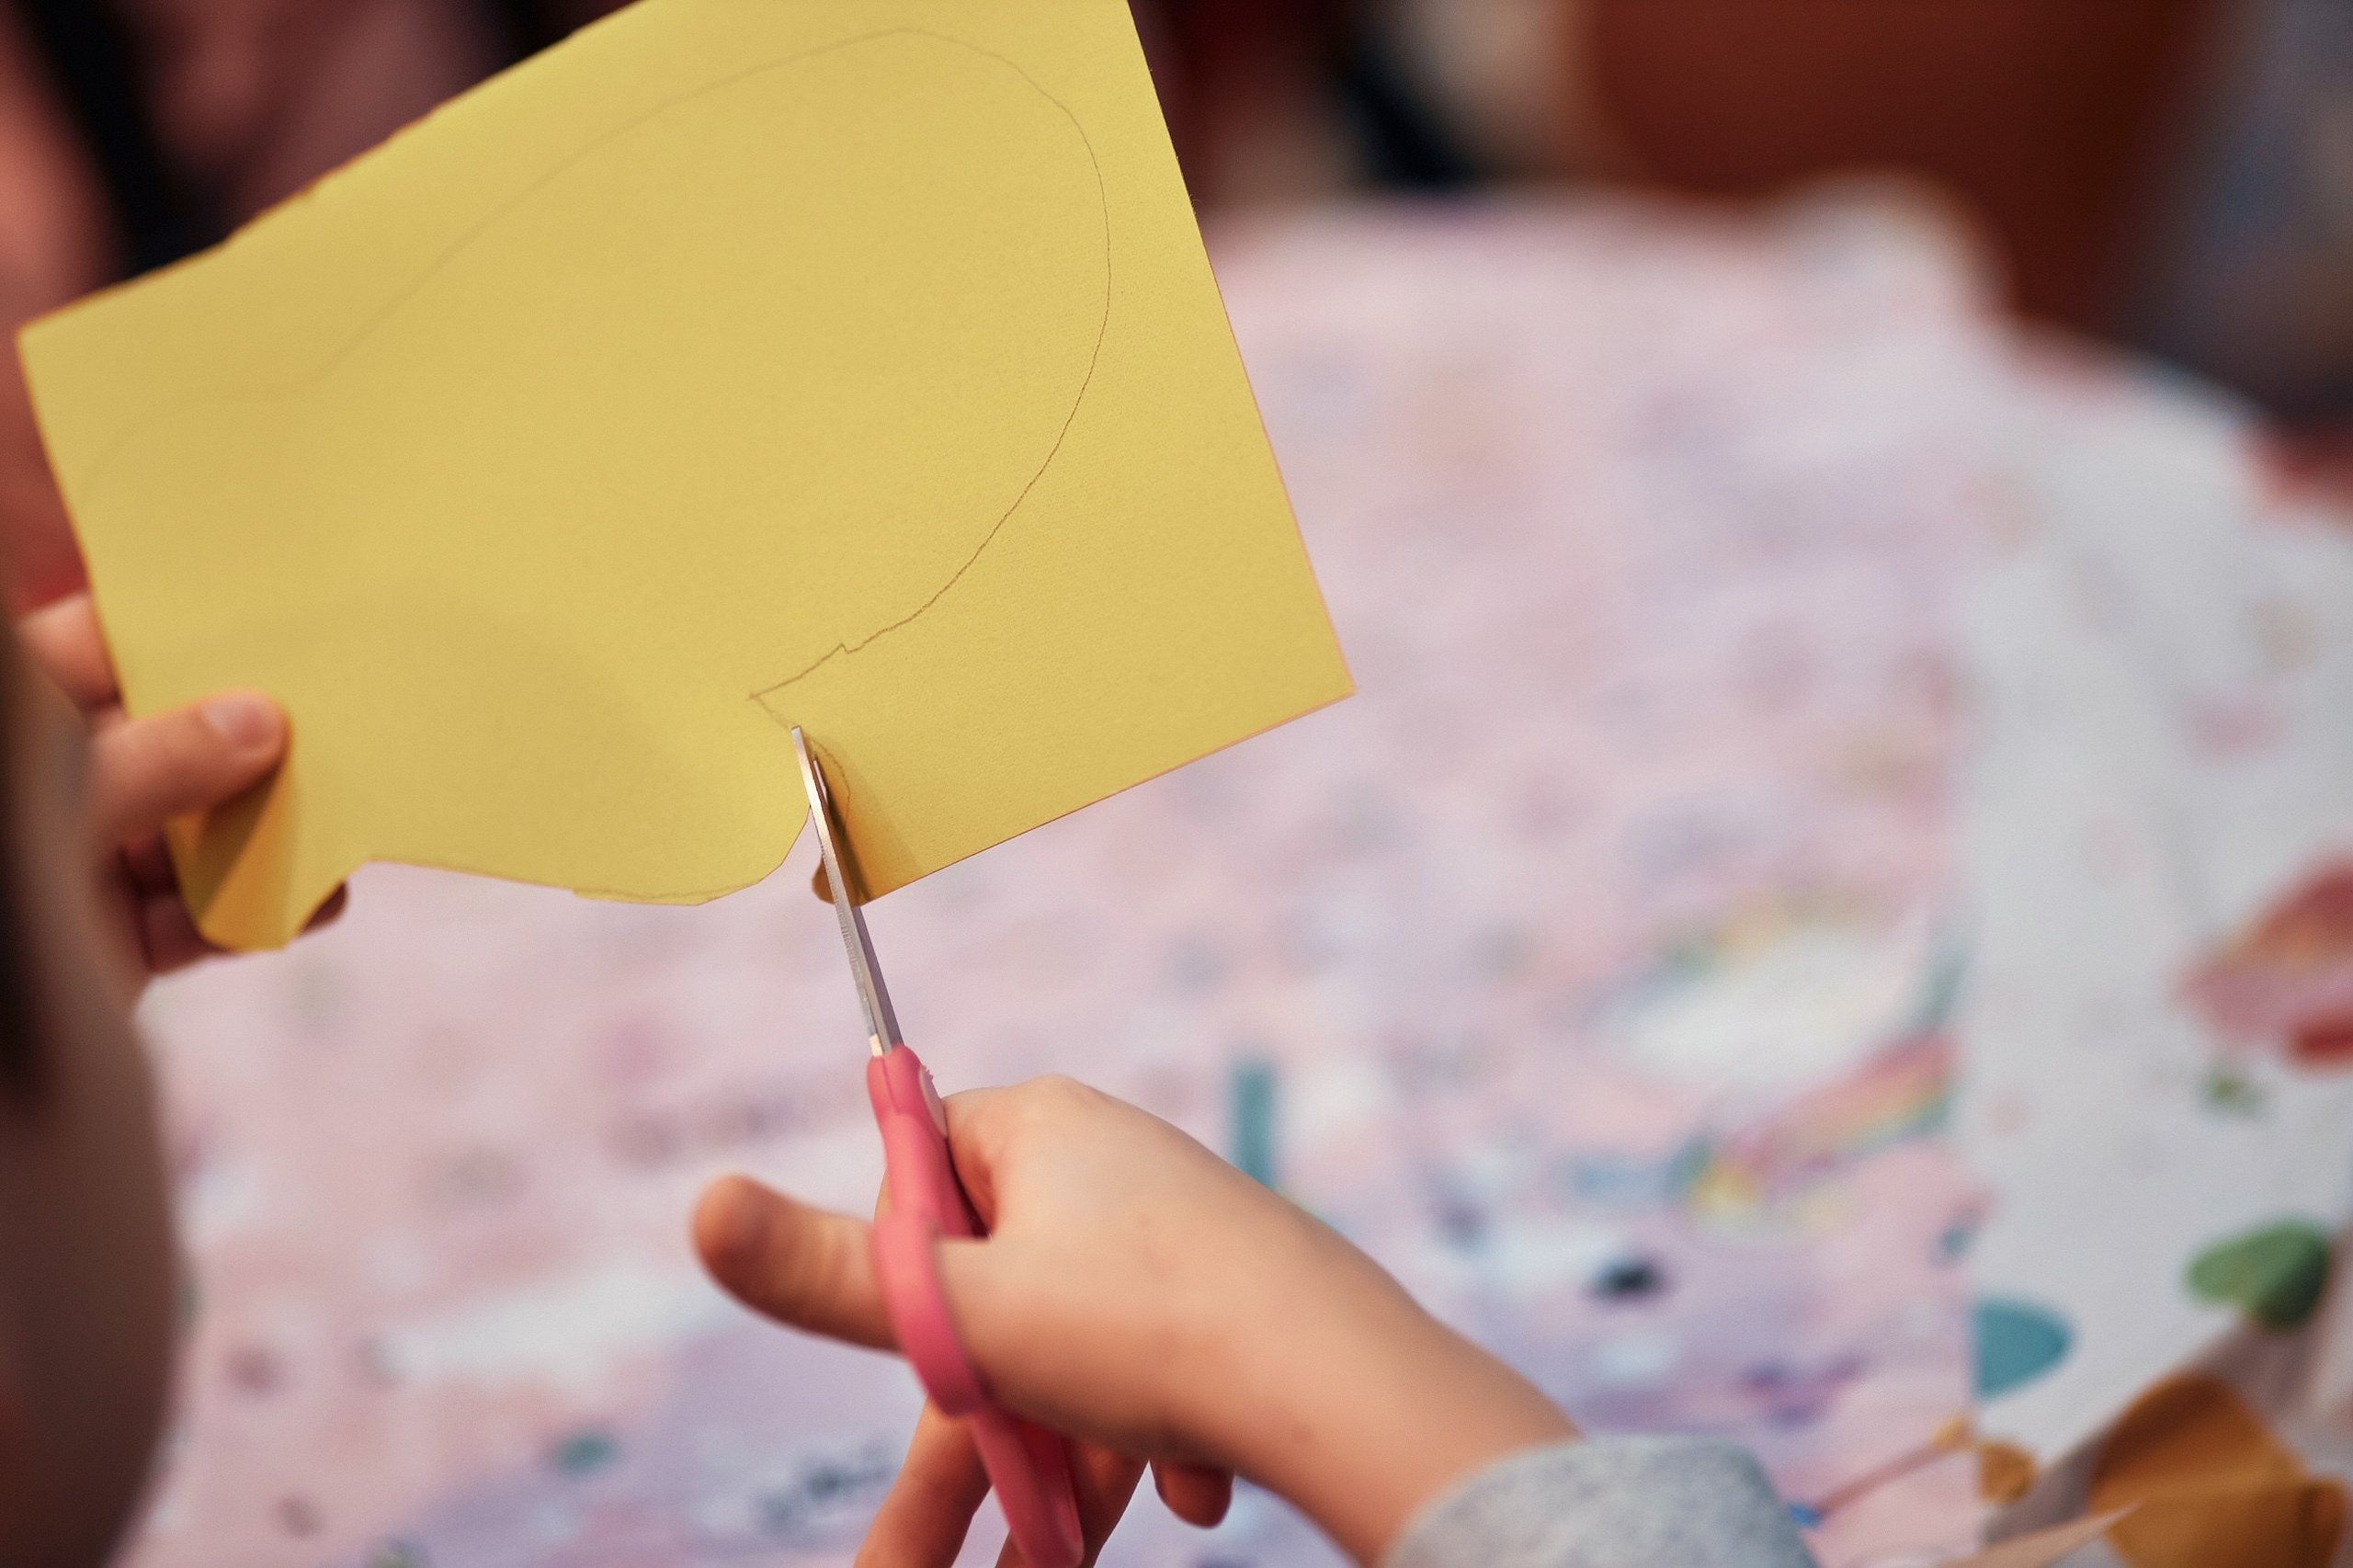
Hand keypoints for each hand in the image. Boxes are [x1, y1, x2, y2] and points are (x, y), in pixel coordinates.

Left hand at [15, 591, 343, 979]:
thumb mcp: (54, 797)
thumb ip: (153, 761)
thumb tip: (261, 724)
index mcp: (17, 729)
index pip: (94, 649)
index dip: (176, 636)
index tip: (272, 627)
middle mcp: (41, 790)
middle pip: (160, 742)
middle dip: (242, 742)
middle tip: (337, 728)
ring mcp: (71, 866)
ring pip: (184, 833)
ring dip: (260, 836)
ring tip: (337, 831)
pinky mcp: (102, 945)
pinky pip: (189, 918)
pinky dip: (245, 916)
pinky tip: (304, 907)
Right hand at [693, 1076, 1575, 1565]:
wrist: (1340, 1378)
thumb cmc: (1142, 1329)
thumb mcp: (959, 1313)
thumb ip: (825, 1274)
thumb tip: (702, 1206)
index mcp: (1039, 1128)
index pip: (919, 1176)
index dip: (901, 1273)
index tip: (921, 1346)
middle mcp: (1110, 1161)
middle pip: (993, 1303)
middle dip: (966, 1442)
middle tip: (918, 1565)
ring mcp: (1178, 1226)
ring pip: (1075, 1355)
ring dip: (1055, 1468)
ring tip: (1052, 1564)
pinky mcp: (1235, 1290)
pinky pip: (1158, 1369)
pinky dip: (1149, 1445)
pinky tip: (1185, 1496)